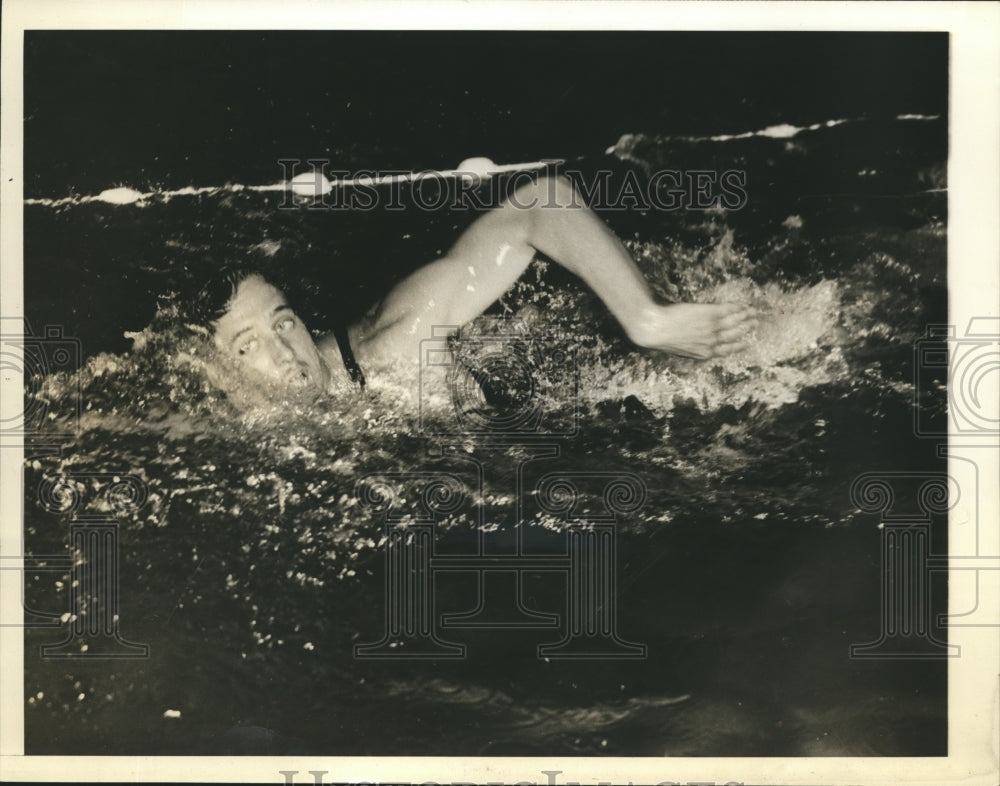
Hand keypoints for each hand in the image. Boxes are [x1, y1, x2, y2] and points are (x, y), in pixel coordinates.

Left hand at [628, 302, 757, 358]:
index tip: (746, 344)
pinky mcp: (711, 313)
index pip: (727, 350)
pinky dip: (738, 307)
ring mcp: (713, 327)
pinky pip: (729, 310)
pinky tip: (743, 304)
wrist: (656, 328)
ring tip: (754, 313)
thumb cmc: (662, 340)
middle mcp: (712, 342)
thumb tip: (698, 345)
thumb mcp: (680, 351)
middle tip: (755, 324)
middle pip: (735, 335)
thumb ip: (694, 349)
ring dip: (747, 316)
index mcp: (705, 353)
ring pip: (735, 321)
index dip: (738, 346)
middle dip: (747, 329)